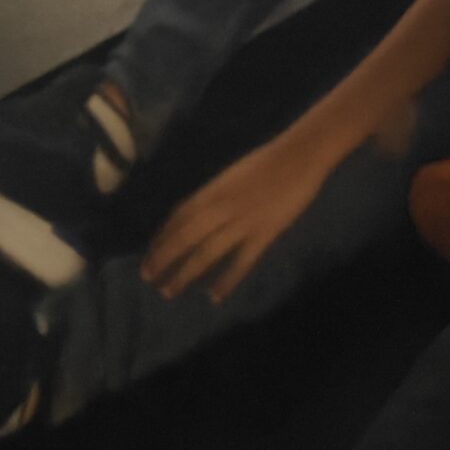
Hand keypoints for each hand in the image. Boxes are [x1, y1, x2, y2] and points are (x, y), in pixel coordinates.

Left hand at [142, 129, 332, 302]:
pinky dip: (227, 280)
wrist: (302, 153)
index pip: (179, 216)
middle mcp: (223, 207)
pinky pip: (242, 261)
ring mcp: (244, 221)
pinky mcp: (265, 233)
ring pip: (207, 252)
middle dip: (164, 258)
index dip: (162, 237)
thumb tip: (196, 214)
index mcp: (214, 189)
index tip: (150, 254)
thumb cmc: (270, 160)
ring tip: (169, 291)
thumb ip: (216, 194)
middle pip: (185, 236)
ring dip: (185, 273)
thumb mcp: (234, 173)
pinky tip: (215, 296)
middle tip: (147, 278)